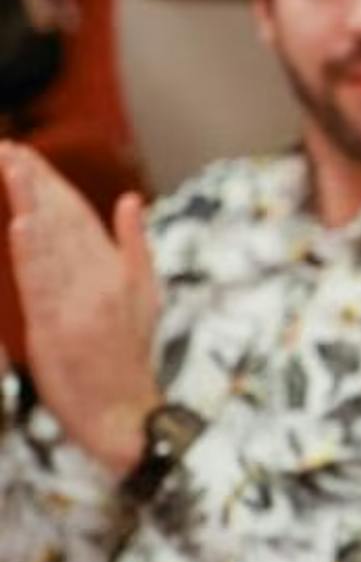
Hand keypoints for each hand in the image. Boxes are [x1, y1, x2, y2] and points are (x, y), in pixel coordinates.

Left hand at [0, 144, 158, 471]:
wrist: (123, 413)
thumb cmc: (127, 358)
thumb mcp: (145, 297)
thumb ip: (136, 245)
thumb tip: (131, 199)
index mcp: (117, 271)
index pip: (81, 216)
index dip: (53, 184)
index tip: (26, 156)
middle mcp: (100, 281)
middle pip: (64, 222)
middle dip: (36, 183)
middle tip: (10, 149)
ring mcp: (81, 303)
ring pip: (52, 245)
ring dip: (32, 204)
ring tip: (14, 170)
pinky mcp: (61, 328)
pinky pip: (43, 283)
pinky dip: (33, 251)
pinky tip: (22, 223)